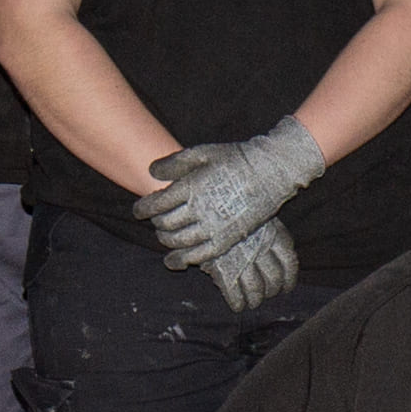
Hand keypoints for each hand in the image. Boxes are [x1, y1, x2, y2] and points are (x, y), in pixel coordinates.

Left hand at [145, 117, 327, 265]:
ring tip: (166, 236)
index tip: (139, 209)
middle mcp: (199, 209)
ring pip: (178, 241)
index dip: (142, 208)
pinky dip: (184, 259)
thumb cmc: (236, 159)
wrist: (271, 172)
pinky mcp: (227, 240)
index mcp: (190, 187)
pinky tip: (177, 259)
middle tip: (155, 221)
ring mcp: (213, 227)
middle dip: (156, 223)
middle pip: (165, 224)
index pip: (156, 204)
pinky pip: (199, 256)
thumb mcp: (203, 152)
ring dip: (167, 241)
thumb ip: (175, 162)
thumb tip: (152, 172)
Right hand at [194, 216, 298, 309]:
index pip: (289, 263)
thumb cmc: (229, 213)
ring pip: (256, 288)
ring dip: (255, 299)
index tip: (286, 288)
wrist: (203, 210)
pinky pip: (235, 293)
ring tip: (252, 302)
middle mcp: (260, 247)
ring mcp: (242, 259)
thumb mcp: (253, 218)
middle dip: (271, 291)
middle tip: (266, 294)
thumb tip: (276, 260)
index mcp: (273, 234)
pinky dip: (238, 302)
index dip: (289, 280)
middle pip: (274, 278)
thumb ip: (266, 236)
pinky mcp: (223, 270)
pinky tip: (238, 305)